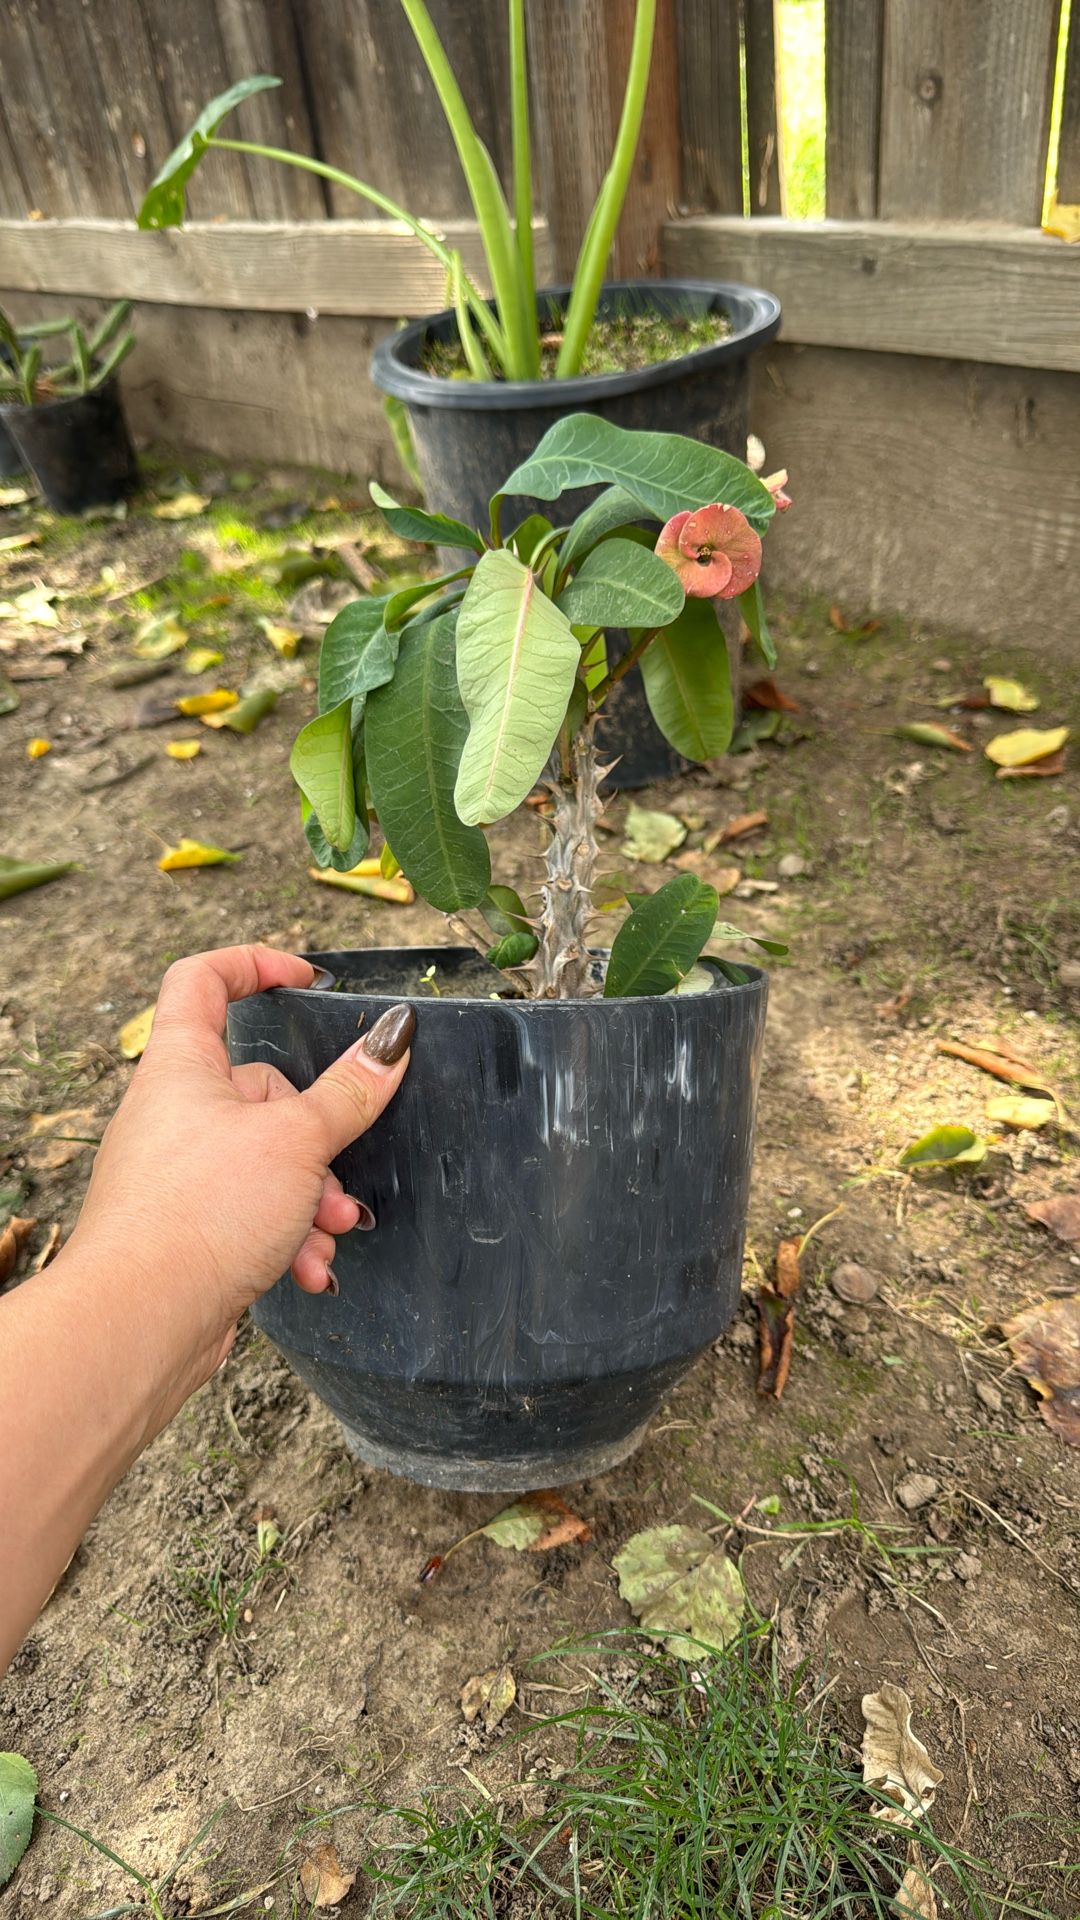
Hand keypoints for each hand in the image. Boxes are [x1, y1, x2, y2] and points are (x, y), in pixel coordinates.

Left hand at [68, 945, 413, 1403]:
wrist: (141, 1320)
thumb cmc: (199, 1213)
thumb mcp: (297, 1141)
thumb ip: (350, 1092)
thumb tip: (393, 1038)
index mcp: (182, 1065)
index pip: (203, 980)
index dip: (253, 964)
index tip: (306, 978)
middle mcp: (173, 1111)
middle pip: (262, 1090)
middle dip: (318, 1141)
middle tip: (337, 1181)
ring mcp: (178, 1171)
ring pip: (266, 1162)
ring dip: (310, 1201)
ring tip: (326, 1236)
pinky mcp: (188, 1227)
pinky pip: (252, 1213)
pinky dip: (287, 1238)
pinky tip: (307, 1270)